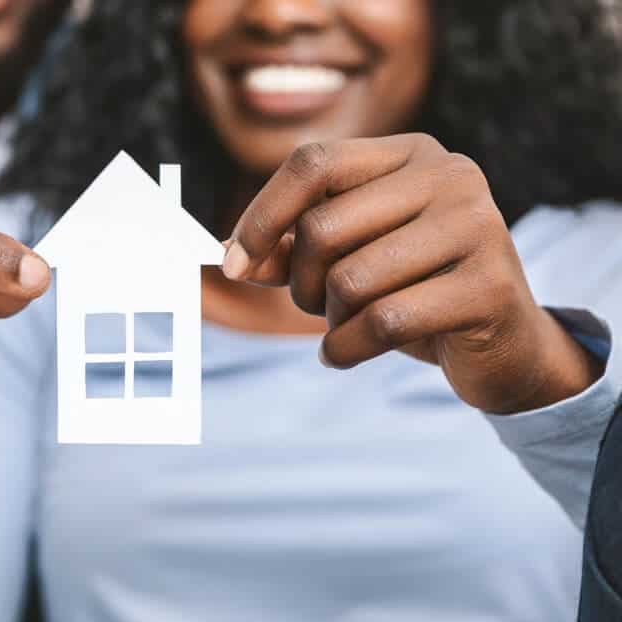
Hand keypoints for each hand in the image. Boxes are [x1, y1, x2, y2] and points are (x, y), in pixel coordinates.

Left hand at [223, 134, 601, 413]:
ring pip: (349, 279)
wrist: (504, 344)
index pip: (313, 162)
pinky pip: (381, 321)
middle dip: (299, 283)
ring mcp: (477, 226)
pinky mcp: (488, 286)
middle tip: (315, 308)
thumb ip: (292, 249)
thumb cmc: (415, 291)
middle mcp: (450, 175)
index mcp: (411, 154)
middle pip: (322, 227)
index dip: (261, 215)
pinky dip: (344, 348)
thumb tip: (229, 254)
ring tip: (344, 328)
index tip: (232, 265)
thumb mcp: (349, 259)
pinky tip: (342, 354)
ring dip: (328, 320)